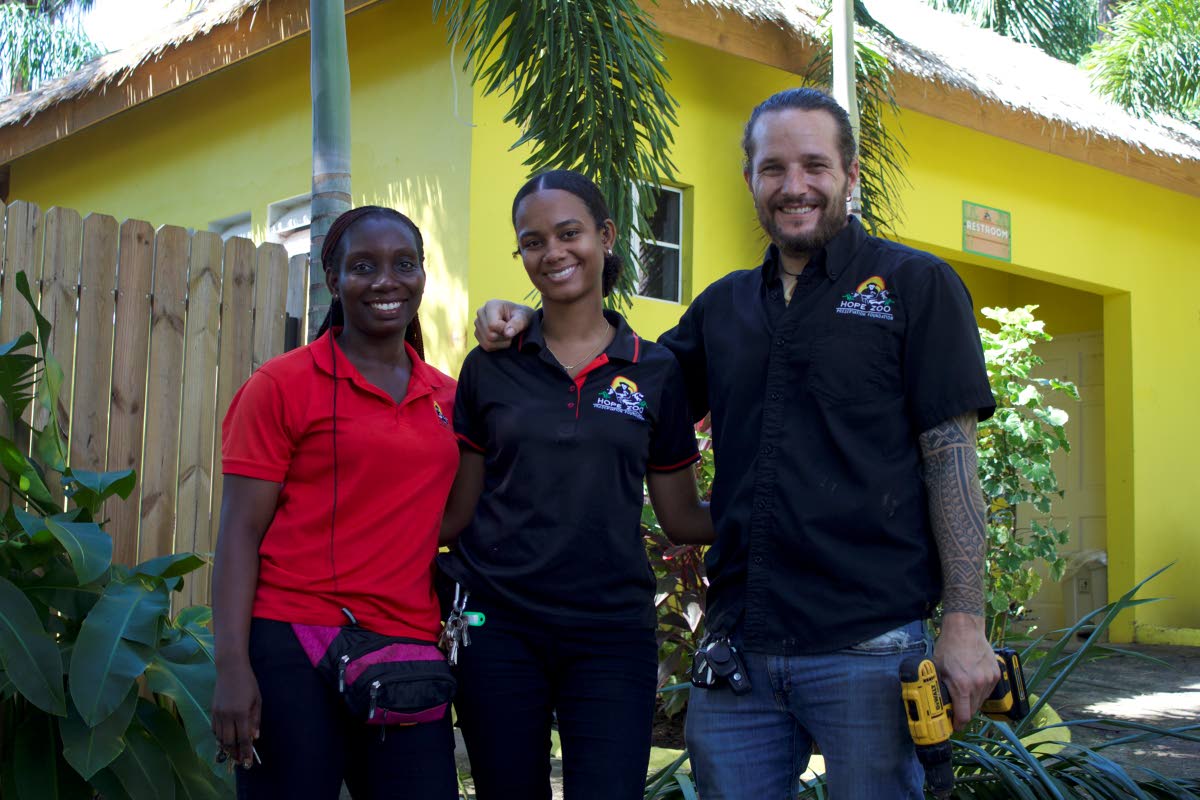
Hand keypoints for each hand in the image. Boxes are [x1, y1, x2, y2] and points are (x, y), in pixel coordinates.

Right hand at [211, 658, 260, 767]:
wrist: (230, 669)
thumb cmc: (248, 683)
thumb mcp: (257, 700)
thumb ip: (255, 720)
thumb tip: (254, 737)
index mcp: (241, 713)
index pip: (243, 739)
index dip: (245, 752)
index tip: (247, 763)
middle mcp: (227, 716)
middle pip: (229, 742)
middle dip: (234, 754)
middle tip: (240, 762)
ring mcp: (218, 714)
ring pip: (220, 738)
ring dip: (226, 748)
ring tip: (233, 755)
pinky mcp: (212, 711)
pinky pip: (214, 730)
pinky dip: (219, 738)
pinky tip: (225, 741)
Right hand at [474, 300, 532, 350]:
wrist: (518, 318)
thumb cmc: (521, 315)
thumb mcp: (524, 317)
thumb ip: (517, 324)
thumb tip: (507, 333)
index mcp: (491, 305)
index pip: (492, 325)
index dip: (504, 331)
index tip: (513, 328)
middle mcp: (481, 313)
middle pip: (489, 335)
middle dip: (504, 338)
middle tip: (512, 333)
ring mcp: (477, 323)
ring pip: (487, 343)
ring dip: (501, 343)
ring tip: (507, 335)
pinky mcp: (478, 333)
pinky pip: (486, 347)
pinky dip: (497, 346)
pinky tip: (502, 339)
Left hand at [933, 612, 998, 729]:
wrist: (965, 629)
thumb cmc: (949, 647)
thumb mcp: (937, 669)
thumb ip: (937, 687)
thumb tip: (934, 703)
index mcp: (962, 685)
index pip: (964, 716)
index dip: (957, 724)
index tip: (953, 725)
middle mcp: (978, 685)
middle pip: (973, 710)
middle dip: (963, 712)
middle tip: (954, 709)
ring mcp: (989, 680)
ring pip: (981, 701)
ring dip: (972, 702)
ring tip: (962, 693)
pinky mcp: (996, 674)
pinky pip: (988, 691)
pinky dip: (980, 692)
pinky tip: (972, 683)